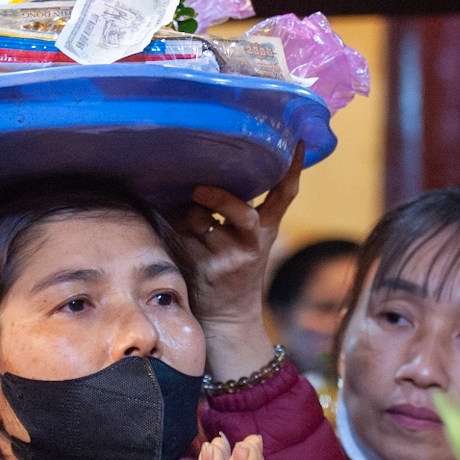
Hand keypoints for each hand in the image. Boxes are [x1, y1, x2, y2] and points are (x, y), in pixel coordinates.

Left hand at [181, 153, 301, 378]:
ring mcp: (228, 258)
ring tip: (176, 211)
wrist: (226, 317)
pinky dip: (170, 226)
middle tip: (197, 189)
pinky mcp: (205, 270)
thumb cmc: (231, 269)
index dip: (292, 168)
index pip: (285, 194)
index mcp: (266, 229)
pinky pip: (181, 237)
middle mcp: (253, 242)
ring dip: (185, 213)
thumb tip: (206, 167)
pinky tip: (163, 221)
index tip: (296, 142)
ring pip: (202, 222)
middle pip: (241, 212)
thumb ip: (238, 209)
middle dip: (219, 198)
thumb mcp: (249, 240)